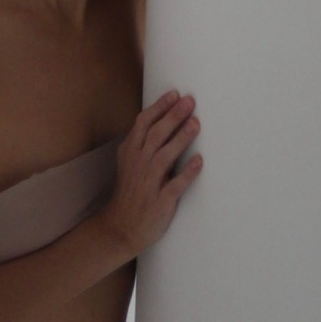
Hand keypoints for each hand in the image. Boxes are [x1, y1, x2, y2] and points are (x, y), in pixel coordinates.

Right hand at [102, 90, 201, 255]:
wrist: (121, 227)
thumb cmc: (131, 189)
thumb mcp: (128, 161)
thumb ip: (142, 141)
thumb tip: (162, 116)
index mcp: (130, 152)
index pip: (143, 124)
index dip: (159, 108)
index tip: (175, 94)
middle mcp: (138, 165)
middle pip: (155, 135)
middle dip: (172, 117)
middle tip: (189, 101)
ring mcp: (148, 184)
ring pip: (164, 157)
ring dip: (180, 139)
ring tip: (196, 124)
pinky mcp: (160, 202)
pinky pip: (174, 186)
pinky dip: (186, 173)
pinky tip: (199, 162)